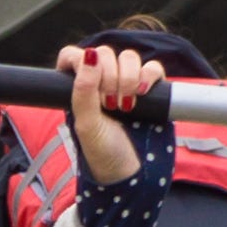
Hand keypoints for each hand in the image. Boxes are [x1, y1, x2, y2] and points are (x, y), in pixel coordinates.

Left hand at [57, 41, 165, 182]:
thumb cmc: (103, 152)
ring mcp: (127, 84)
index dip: (82, 62)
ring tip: (125, 105)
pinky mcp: (151, 89)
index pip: (73, 56)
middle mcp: (101, 83)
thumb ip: (83, 90)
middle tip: (109, 104)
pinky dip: (148, 76)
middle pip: (104, 53)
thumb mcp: (86, 124)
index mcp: (78, 89)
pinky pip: (153, 68)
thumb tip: (90, 55)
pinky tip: (142, 94)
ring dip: (128, 77)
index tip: (90, 84)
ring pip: (129, 57)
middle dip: (108, 75)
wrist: (133, 173)